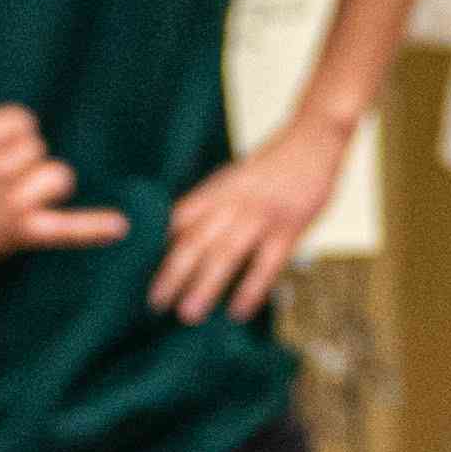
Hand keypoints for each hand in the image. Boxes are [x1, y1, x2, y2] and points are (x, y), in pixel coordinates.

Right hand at [0, 29, 130, 284]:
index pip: (24, 121)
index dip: (4, 132)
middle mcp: (2, 168)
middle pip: (39, 147)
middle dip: (17, 158)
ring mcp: (14, 202)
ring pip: (57, 177)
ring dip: (42, 182)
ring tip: (12, 193)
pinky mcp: (21, 233)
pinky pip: (65, 229)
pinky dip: (92, 229)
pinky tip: (119, 227)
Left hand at [149, 110, 350, 325]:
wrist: (314, 136)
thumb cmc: (271, 164)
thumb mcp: (234, 178)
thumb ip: (211, 204)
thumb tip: (179, 238)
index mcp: (216, 189)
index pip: (179, 219)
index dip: (156, 245)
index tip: (136, 271)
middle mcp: (233, 202)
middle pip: (196, 239)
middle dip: (173, 272)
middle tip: (155, 303)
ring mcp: (261, 215)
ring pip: (227, 253)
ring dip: (206, 285)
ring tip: (188, 314)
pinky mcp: (290, 227)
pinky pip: (267, 263)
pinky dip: (252, 289)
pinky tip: (238, 312)